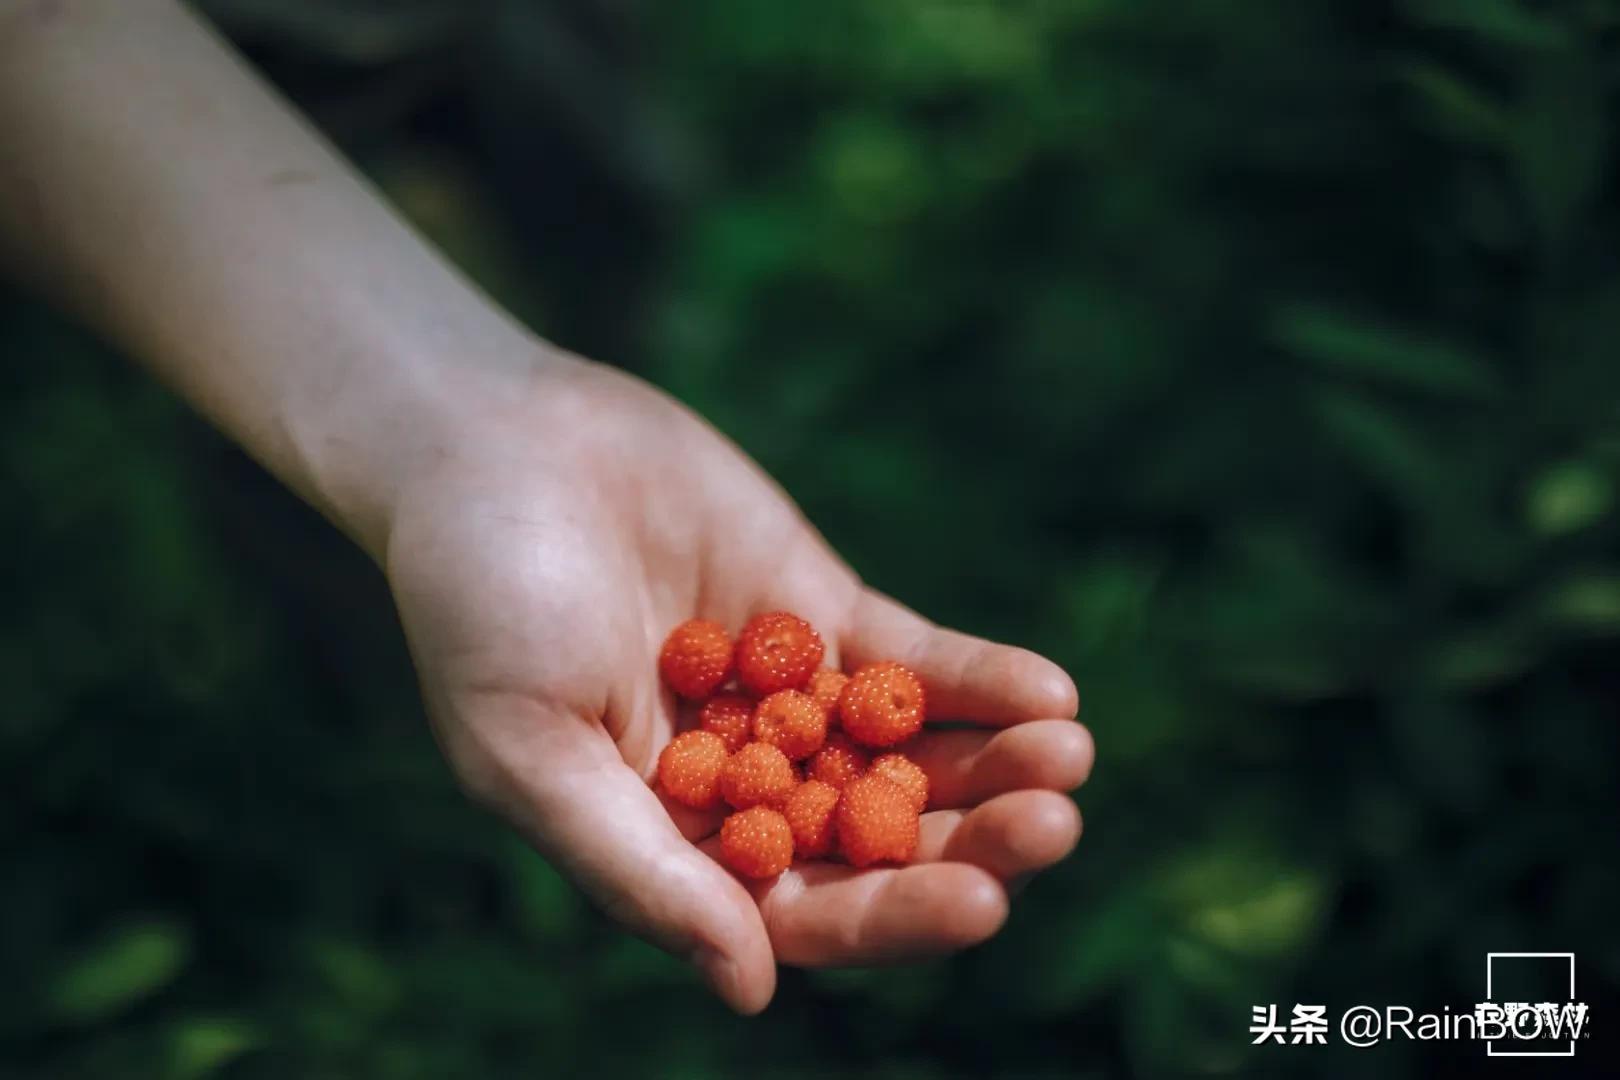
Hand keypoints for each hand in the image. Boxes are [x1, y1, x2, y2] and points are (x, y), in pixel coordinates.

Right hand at [384, 351, 1093, 1012]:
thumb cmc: (481, 607)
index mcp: (672, 842)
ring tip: (1069, 755)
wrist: (490, 447)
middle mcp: (743, 785)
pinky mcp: (822, 612)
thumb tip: (751, 990)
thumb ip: (637, 871)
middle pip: (878, 838)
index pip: (801, 908)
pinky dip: (980, 678)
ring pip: (911, 753)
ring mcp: (791, 698)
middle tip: (1053, 827)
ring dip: (996, 763)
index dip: (891, 915)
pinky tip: (1050, 691)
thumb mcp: (534, 752)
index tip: (981, 904)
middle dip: (970, 840)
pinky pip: (915, 660)